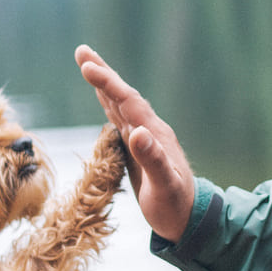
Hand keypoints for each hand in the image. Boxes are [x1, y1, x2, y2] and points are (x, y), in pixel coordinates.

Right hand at [74, 45, 195, 241]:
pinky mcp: (138, 150)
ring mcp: (144, 139)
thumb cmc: (176, 207)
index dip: (108, 83)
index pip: (128, 102)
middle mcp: (150, 131)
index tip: (86, 66)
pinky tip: (103, 99)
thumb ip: (153, 160)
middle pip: (123, 96)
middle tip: (81, 51)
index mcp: (155, 134)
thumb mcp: (165, 186)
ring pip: (120, 105)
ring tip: (87, 65)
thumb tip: (137, 132)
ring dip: (104, 85)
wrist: (190, 219)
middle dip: (103, 74)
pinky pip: (120, 120)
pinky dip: (108, 105)